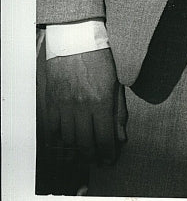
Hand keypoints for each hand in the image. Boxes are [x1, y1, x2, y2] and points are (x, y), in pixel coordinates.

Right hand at [44, 48, 126, 164]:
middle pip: (85, 145)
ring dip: (76, 150)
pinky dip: (59, 139)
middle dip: (93, 157)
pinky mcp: (51, 103)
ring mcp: (64, 106)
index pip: (105, 139)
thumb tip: (121, 137)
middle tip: (97, 160)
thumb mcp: (117, 82)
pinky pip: (52, 130)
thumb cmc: (100, 58)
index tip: (109, 161)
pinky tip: (66, 140)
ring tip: (83, 151)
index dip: (108, 155)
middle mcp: (82, 107)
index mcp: (101, 102)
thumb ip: (118, 111)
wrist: (76, 40)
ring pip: (68, 140)